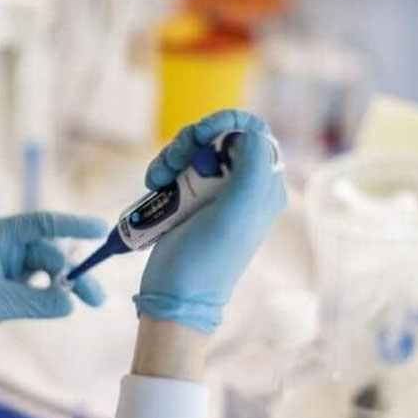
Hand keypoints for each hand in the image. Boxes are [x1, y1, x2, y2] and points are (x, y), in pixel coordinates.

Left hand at [0, 212, 106, 363]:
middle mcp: (4, 243)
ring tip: (92, 301)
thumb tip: (70, 302)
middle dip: (74, 272)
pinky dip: (55, 291)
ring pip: (49, 267)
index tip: (100, 230)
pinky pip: (41, 281)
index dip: (73, 225)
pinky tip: (69, 302)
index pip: (41, 224)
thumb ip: (36, 300)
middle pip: (50, 251)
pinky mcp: (10, 280)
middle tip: (96, 298)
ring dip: (69, 283)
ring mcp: (7, 261)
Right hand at [134, 110, 286, 332]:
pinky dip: (163, 169)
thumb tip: (251, 132)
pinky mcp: (192, 199)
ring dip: (172, 155)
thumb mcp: (236, 212)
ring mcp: (216, 192)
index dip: (227, 123)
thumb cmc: (206, 259)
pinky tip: (154, 185)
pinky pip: (179, 167)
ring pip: (196, 149)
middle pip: (219, 137)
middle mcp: (244, 186)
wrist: (175, 295)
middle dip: (191, 142)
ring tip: (156, 179)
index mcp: (264, 186)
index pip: (253, 132)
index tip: (201, 134)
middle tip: (172, 163)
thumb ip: (253, 168)